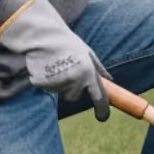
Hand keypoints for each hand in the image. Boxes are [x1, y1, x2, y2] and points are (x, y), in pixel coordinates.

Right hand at [0, 0, 110, 120]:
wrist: (42, 35)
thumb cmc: (66, 42)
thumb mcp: (86, 52)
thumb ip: (98, 67)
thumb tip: (110, 79)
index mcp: (88, 72)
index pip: (99, 97)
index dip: (102, 110)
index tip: (102, 118)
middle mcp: (75, 80)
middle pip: (74, 97)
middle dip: (72, 87)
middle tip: (66, 69)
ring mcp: (59, 83)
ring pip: (60, 92)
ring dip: (58, 83)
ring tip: (55, 64)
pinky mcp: (44, 84)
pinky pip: (47, 88)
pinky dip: (46, 80)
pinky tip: (45, 66)